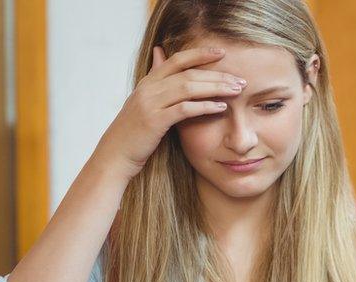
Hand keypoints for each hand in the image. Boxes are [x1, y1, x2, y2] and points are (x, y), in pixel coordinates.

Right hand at [92, 46, 246, 180]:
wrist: (115, 155)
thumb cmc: (135, 132)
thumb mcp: (145, 103)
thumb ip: (157, 82)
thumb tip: (160, 53)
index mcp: (148, 82)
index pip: (177, 60)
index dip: (200, 53)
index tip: (222, 52)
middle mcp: (148, 89)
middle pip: (188, 73)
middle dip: (217, 75)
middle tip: (240, 79)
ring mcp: (150, 103)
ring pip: (188, 87)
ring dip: (216, 88)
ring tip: (236, 90)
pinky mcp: (154, 121)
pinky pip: (184, 109)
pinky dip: (205, 106)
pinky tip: (221, 107)